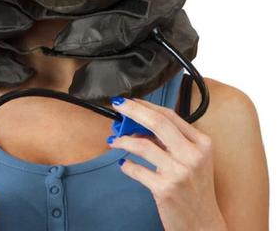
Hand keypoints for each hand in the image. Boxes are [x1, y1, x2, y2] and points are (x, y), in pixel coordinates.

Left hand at [108, 97, 226, 230]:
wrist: (204, 226)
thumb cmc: (196, 190)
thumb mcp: (193, 160)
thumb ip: (172, 140)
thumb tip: (139, 122)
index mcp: (202, 144)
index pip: (170, 115)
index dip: (146, 105)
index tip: (130, 100)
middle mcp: (193, 155)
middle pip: (157, 123)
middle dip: (132, 110)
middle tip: (117, 105)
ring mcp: (179, 173)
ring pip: (142, 145)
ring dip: (123, 139)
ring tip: (115, 140)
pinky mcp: (165, 190)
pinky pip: (137, 170)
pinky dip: (127, 165)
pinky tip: (125, 164)